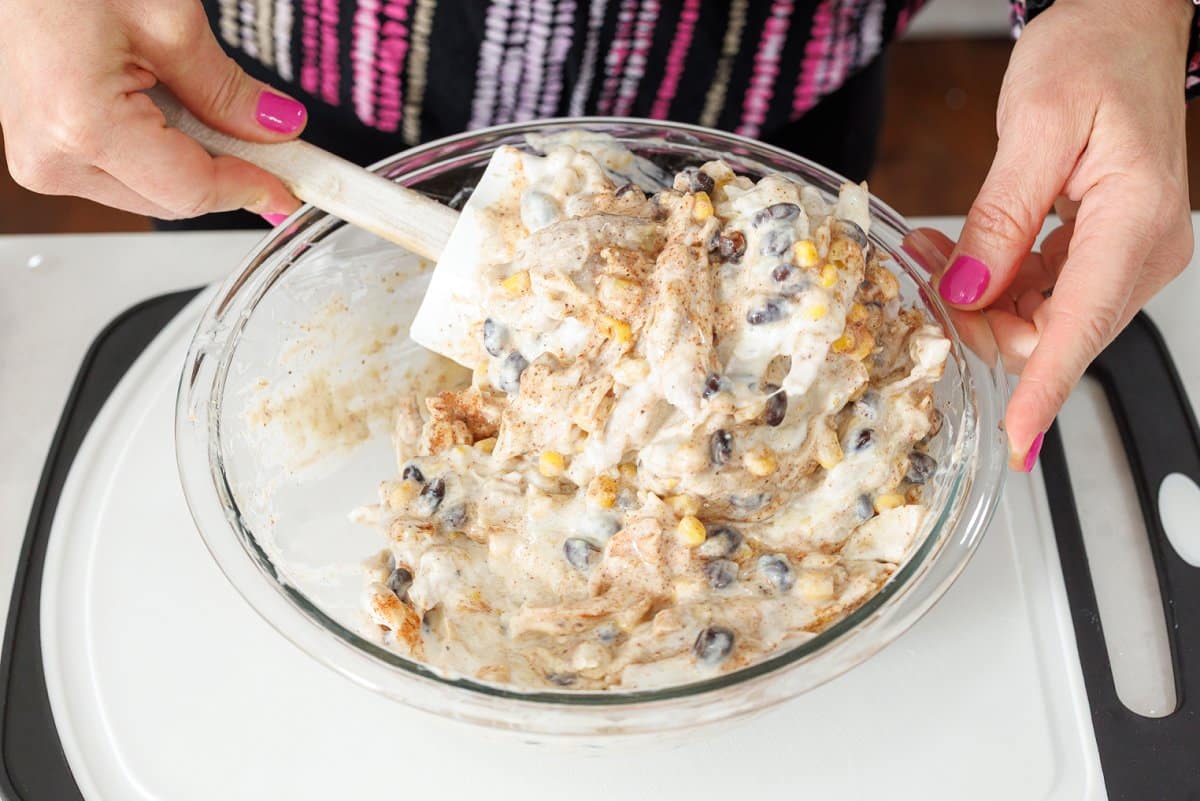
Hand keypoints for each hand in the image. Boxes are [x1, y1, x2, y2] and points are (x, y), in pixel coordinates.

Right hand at [0, 0, 303, 218]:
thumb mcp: (168, 21)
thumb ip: (227, 91)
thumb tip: (277, 129)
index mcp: (80, 126)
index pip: (192, 189)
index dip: (251, 188)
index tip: (293, 189)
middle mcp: (50, 155)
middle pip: (172, 198)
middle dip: (224, 171)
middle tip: (271, 142)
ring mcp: (40, 155)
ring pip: (149, 190)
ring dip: (189, 156)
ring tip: (190, 95)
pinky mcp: (42, 145)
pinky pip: (120, 167)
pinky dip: (157, 145)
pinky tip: (162, 102)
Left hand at [926, 0, 1193, 470]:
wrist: (1126, 24)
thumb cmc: (1095, 53)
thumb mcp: (1035, 126)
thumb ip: (1000, 217)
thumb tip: (970, 290)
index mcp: (1135, 222)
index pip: (1081, 329)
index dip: (1044, 392)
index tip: (1016, 441)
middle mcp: (1139, 253)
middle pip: (1048, 334)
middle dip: (978, 322)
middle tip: (924, 273)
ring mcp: (1122, 256)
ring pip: (1038, 321)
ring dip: (977, 302)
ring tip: (932, 249)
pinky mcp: (1100, 251)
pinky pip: (1039, 294)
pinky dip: (992, 284)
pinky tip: (957, 251)